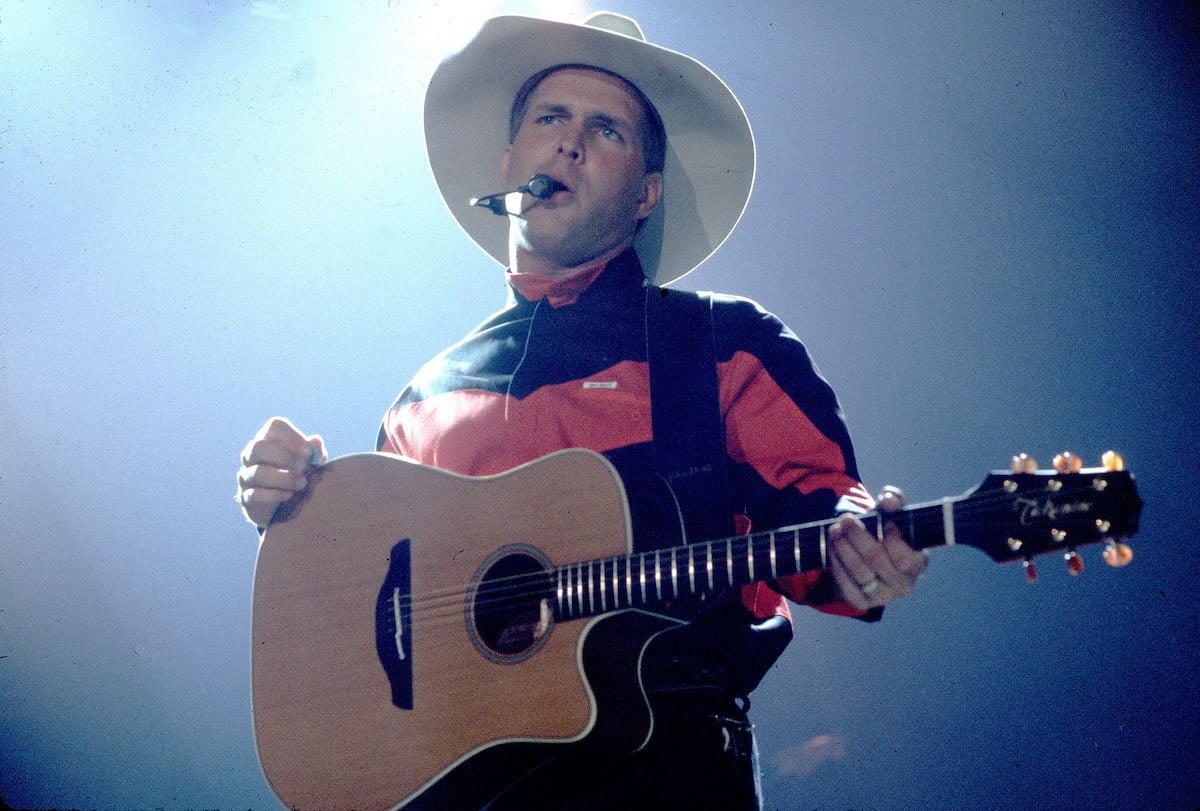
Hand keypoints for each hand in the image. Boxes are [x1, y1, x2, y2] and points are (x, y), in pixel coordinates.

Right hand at [236, 416, 325, 527]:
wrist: (281, 506)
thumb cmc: (297, 475)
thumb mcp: (309, 463)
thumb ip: (315, 452)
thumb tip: (315, 440)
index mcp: (268, 440)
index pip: (275, 426)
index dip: (293, 436)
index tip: (309, 452)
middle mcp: (252, 456)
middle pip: (258, 447)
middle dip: (284, 457)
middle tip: (304, 467)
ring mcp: (246, 476)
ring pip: (257, 473)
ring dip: (284, 478)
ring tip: (302, 483)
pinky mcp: (246, 498)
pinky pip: (254, 495)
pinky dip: (274, 495)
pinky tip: (289, 495)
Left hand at [828, 486, 927, 610]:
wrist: (863, 555)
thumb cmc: (882, 532)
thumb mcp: (890, 514)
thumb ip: (893, 501)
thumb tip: (889, 499)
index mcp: (917, 564)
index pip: (906, 558)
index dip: (893, 540)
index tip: (883, 522)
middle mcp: (903, 584)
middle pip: (877, 560)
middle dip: (858, 536)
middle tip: (845, 519)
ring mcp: (882, 597)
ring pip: (859, 572)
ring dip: (843, 548)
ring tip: (835, 530)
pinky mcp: (861, 602)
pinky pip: (845, 585)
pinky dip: (836, 563)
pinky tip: (832, 547)